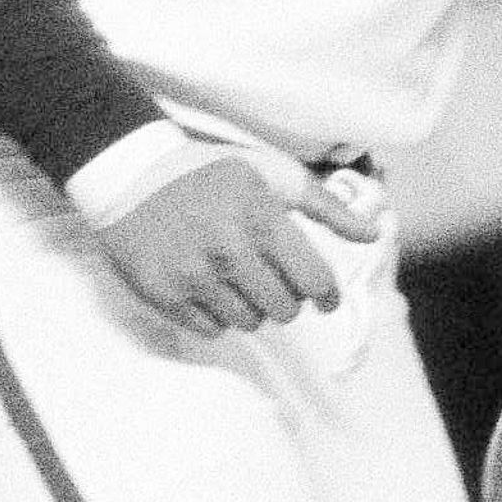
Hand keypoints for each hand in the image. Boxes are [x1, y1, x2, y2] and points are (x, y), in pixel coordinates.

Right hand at [95, 152, 382, 336]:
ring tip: (236, 278)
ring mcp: (194, 276)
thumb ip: (325, 205)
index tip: (322, 296)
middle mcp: (229, 251)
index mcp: (261, 219)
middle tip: (272, 278)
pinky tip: (209, 285)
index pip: (315, 282)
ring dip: (252, 307)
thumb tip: (372, 235)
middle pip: (284, 310)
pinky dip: (218, 314)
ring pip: (249, 323)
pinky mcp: (165, 295)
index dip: (325, 294)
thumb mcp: (270, 173)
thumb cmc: (210, 172)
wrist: (130, 175)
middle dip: (286, 298)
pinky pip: (213, 329)